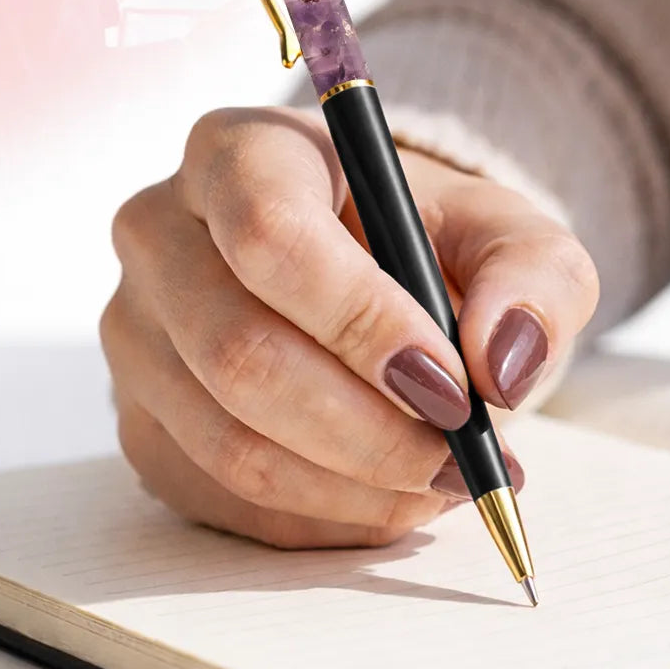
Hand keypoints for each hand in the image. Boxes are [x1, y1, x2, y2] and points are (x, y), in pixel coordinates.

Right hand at [101, 107, 598, 548]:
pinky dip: (319, 517)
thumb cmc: (428, 237)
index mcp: (240, 151)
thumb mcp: (506, 231)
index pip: (270, 235)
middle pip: (238, 353)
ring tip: (442, 481)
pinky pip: (219, 494)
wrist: (367, 265)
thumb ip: (532, 276)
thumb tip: (500, 365)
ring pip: (228, 441)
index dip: (361, 321)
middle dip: (367, 430)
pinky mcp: (140, 412)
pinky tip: (386, 495)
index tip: (453, 387)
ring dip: (354, 487)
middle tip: (461, 457)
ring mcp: (137, 330)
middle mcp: (161, 231)